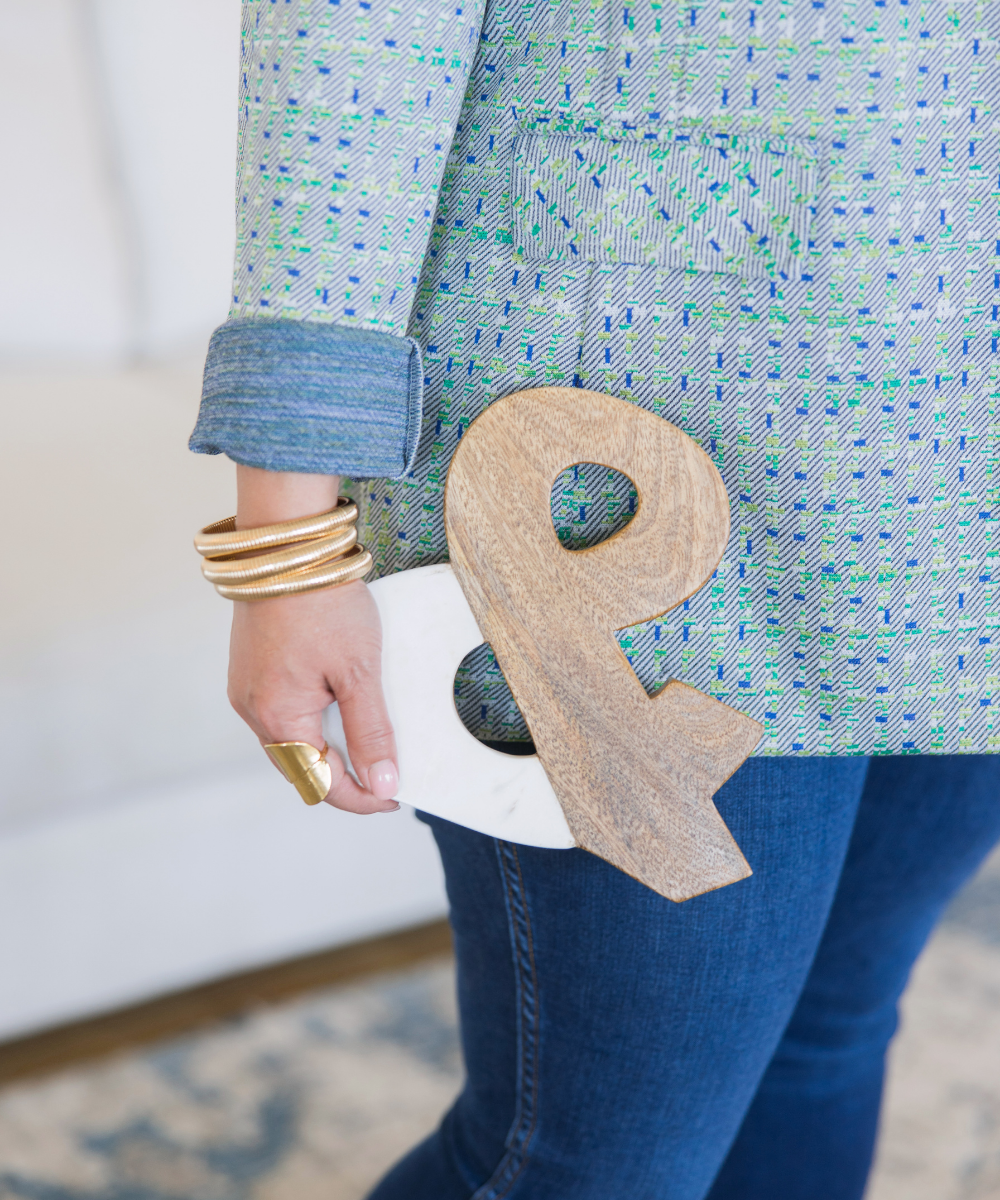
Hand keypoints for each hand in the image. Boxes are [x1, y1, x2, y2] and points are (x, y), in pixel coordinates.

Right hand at [228, 580, 399, 812]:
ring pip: (290, 741)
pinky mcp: (252, 670)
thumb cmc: (322, 602)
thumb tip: (382, 781)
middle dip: (344, 777)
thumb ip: (371, 732)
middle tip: (387, 773)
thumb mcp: (359, 671)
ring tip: (369, 743)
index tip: (395, 795)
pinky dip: (313, 722)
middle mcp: (253, 709)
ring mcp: (247, 689)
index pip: (320, 782)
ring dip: (327, 749)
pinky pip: (283, 712)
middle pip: (301, 768)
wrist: (288, 547)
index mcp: (277, 717)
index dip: (360, 796)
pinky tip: (341, 710)